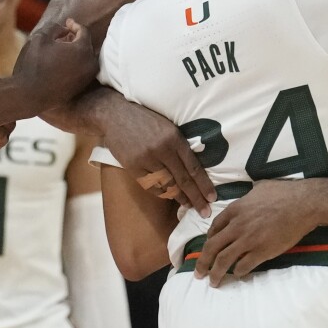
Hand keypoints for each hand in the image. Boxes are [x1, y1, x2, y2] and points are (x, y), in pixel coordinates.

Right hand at [14, 18, 96, 110]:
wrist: (30, 96)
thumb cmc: (34, 65)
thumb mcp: (40, 38)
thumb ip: (54, 27)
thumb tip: (63, 28)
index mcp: (82, 50)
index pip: (84, 31)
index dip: (75, 25)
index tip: (67, 22)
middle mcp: (90, 64)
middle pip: (86, 44)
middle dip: (75, 38)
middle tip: (63, 35)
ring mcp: (87, 77)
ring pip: (86, 58)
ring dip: (76, 51)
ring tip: (61, 48)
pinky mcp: (81, 87)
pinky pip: (82, 70)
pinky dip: (75, 63)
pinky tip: (62, 62)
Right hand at [102, 98, 214, 216]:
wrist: (115, 114)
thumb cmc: (146, 119)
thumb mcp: (168, 127)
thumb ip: (180, 145)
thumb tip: (194, 167)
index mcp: (174, 139)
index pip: (193, 167)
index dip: (204, 185)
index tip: (212, 198)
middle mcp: (162, 150)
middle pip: (183, 180)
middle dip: (196, 198)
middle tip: (205, 212)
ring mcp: (146, 160)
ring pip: (167, 185)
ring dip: (179, 198)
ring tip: (189, 206)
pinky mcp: (132, 166)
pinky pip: (150, 185)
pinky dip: (161, 193)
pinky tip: (170, 197)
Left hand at [194, 180, 315, 285]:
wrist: (303, 204)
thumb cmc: (284, 192)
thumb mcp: (260, 188)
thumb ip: (249, 196)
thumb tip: (249, 196)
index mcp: (235, 209)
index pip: (214, 228)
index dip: (209, 239)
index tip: (209, 247)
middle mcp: (237, 226)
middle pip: (212, 247)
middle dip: (203, 262)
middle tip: (199, 273)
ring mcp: (248, 240)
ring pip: (224, 260)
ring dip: (216, 273)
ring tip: (213, 282)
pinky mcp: (261, 252)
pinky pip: (244, 266)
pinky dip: (238, 272)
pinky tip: (238, 275)